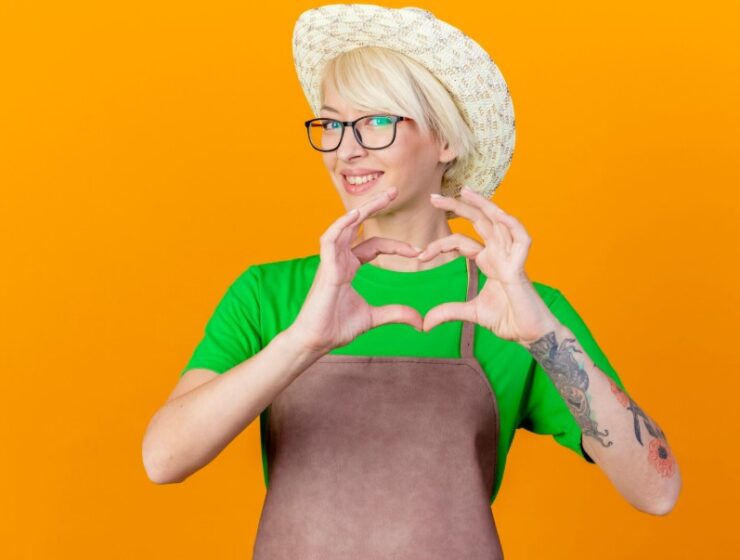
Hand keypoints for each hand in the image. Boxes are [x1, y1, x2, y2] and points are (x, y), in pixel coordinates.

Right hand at [291, 187, 423, 354]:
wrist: (316, 341)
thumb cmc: (337, 327)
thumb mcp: (374, 317)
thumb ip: (396, 314)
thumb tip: (421, 322)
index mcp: (349, 267)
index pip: (374, 245)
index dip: (396, 245)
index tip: (418, 251)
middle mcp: (339, 259)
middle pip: (358, 226)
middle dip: (376, 207)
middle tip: (395, 191)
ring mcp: (330, 261)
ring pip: (346, 225)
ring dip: (364, 209)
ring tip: (384, 196)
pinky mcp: (324, 267)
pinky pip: (330, 238)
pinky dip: (342, 224)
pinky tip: (356, 214)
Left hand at [420, 186, 560, 345]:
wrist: (530, 334)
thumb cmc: (508, 319)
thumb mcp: (471, 313)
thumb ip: (448, 312)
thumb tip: (424, 323)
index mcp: (488, 261)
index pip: (461, 241)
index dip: (440, 245)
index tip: (420, 256)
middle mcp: (499, 254)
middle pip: (478, 222)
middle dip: (457, 207)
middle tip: (433, 197)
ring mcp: (510, 258)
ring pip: (499, 222)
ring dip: (483, 205)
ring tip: (465, 191)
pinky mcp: (520, 268)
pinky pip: (521, 240)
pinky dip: (513, 225)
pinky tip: (499, 214)